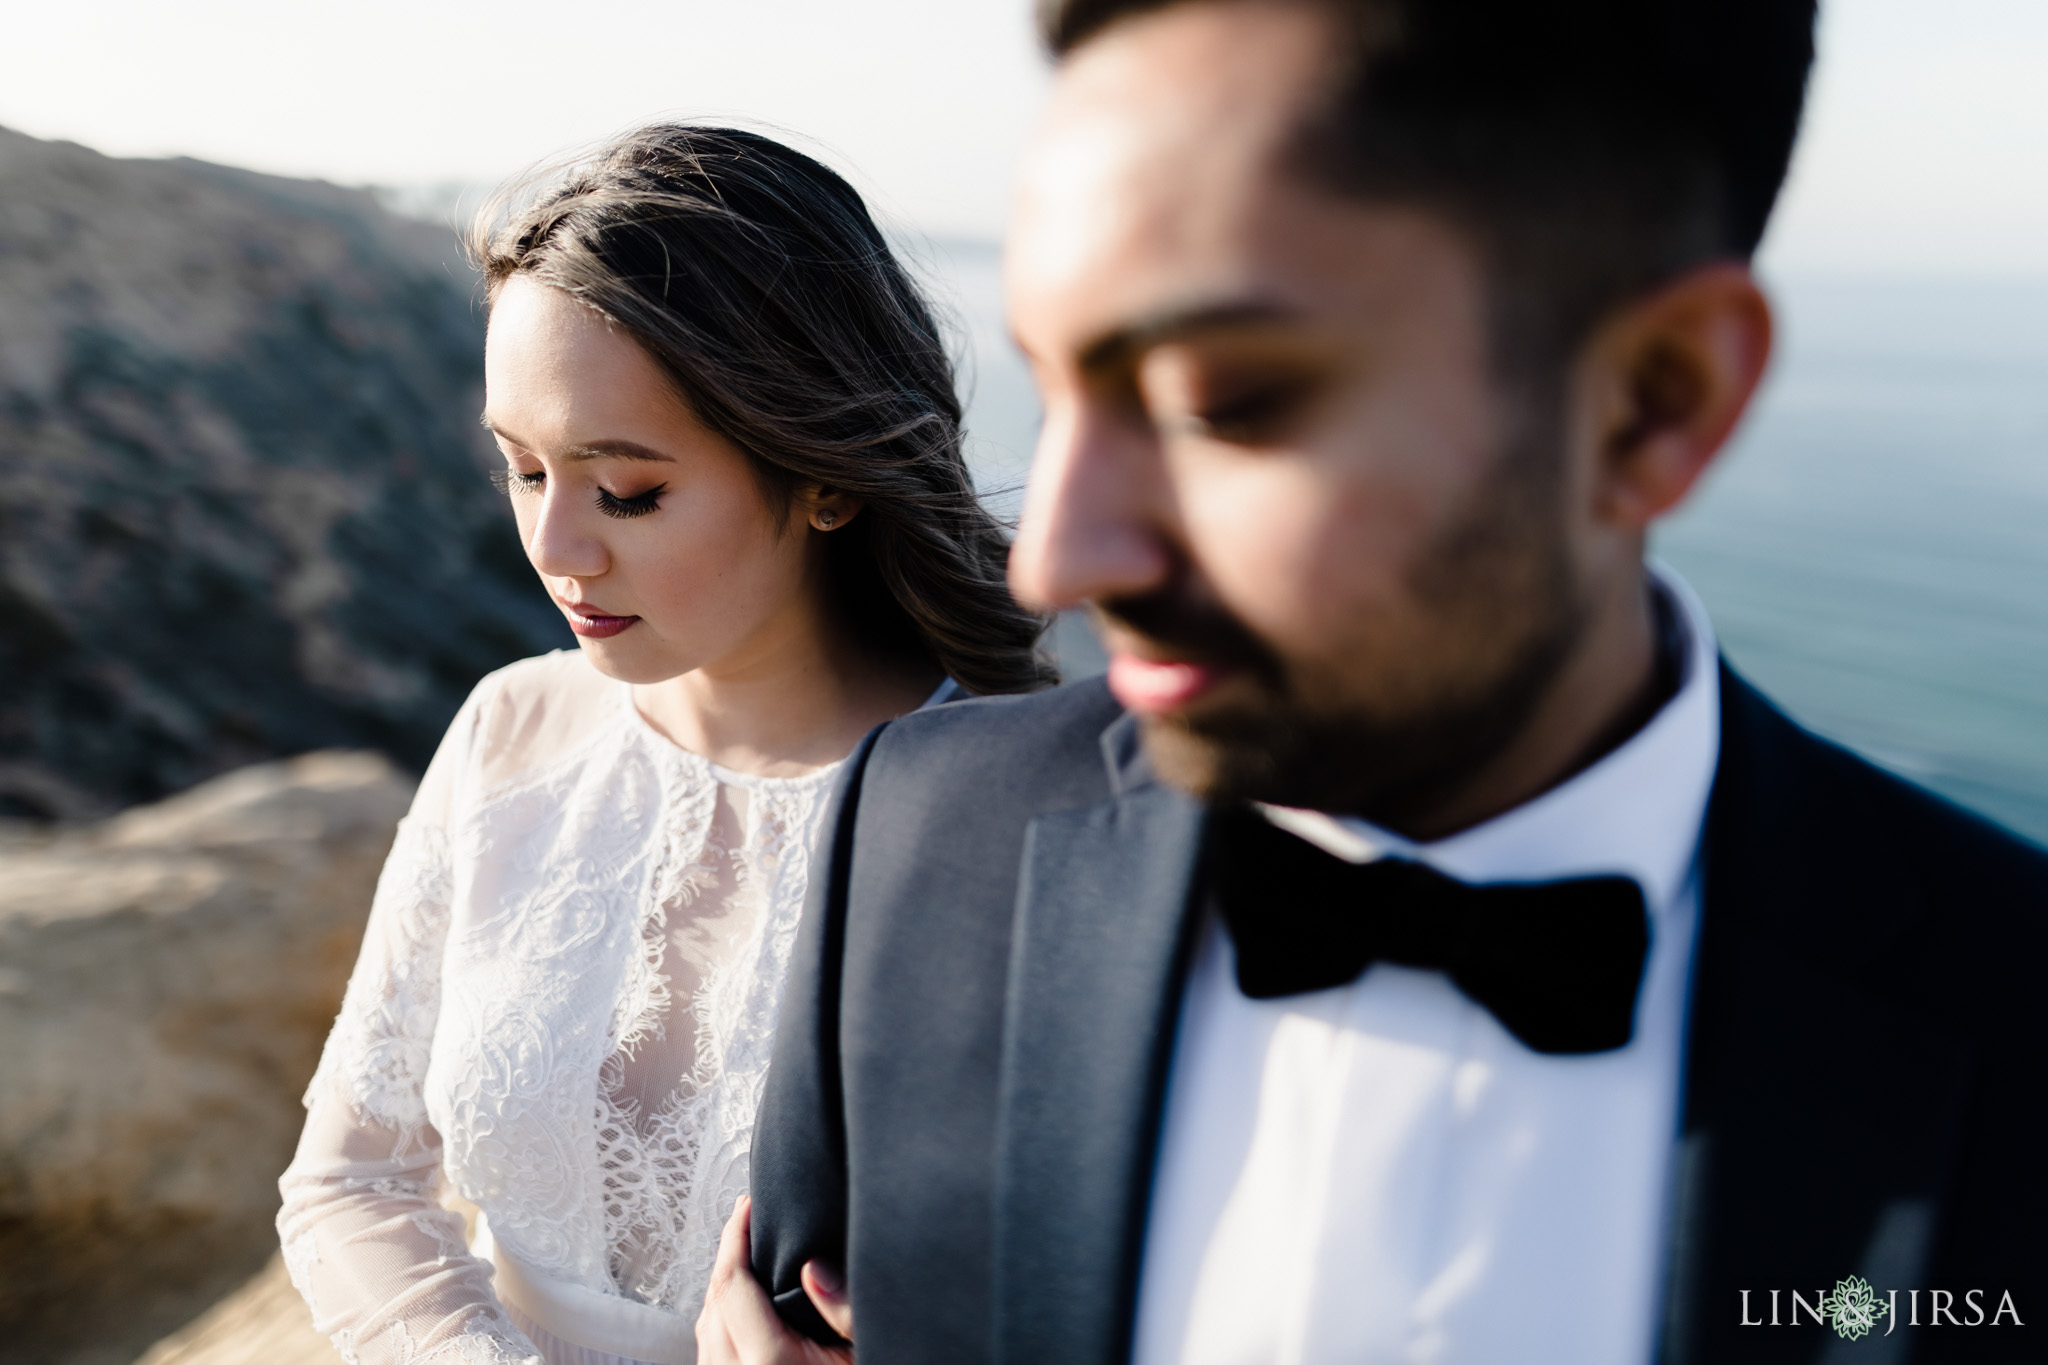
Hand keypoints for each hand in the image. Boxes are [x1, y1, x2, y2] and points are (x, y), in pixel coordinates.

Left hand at [696, 1196, 854, 1363]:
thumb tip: (812, 1266)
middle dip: (729, 1252)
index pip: (731, 1283)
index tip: (747, 1205)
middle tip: (748, 1217)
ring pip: (706, 1320)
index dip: (735, 1236)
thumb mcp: (861, 1345)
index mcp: (768, 1360)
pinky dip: (722, 1312)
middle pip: (714, 1296)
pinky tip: (743, 1297)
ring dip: (724, 1283)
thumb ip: (843, 1307)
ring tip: (746, 1252)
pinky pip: (711, 1342)